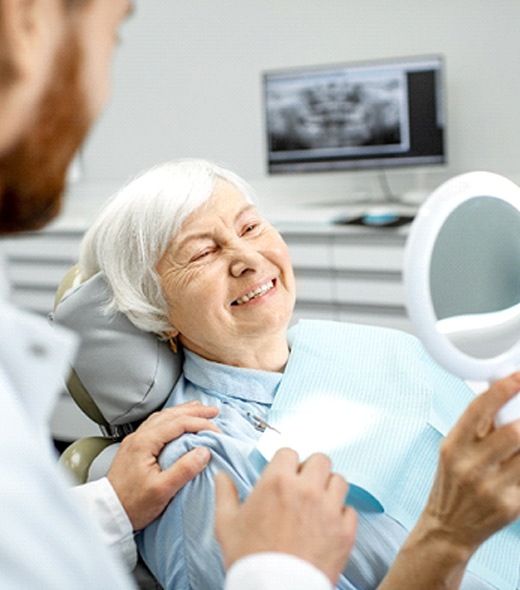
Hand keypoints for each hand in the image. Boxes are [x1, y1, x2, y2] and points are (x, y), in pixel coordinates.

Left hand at [107, 400, 219, 530]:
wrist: (107, 514)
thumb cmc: (132, 505)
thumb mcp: (162, 490)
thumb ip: (184, 469)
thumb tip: (204, 451)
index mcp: (145, 442)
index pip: (178, 423)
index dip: (200, 423)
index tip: (217, 430)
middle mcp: (138, 437)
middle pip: (170, 415)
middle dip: (194, 411)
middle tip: (213, 411)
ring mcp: (135, 441)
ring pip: (162, 417)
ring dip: (183, 412)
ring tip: (199, 410)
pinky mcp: (134, 448)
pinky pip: (156, 424)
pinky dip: (172, 419)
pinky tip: (177, 422)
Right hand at [215, 448, 356, 585]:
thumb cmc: (249, 559)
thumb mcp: (226, 524)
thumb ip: (225, 494)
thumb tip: (221, 476)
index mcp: (277, 481)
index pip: (289, 452)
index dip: (285, 463)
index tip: (284, 474)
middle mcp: (306, 489)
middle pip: (320, 460)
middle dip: (312, 470)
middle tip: (304, 485)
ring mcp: (328, 509)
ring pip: (339, 481)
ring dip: (329, 488)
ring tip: (318, 503)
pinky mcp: (344, 532)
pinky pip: (350, 511)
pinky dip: (341, 516)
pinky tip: (328, 525)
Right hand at [422, 372, 519, 556]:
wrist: (448, 528)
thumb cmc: (451, 484)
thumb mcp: (453, 451)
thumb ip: (476, 428)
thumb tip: (501, 397)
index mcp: (453, 445)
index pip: (479, 409)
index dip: (503, 389)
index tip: (518, 376)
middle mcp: (470, 465)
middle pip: (514, 431)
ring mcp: (492, 487)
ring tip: (519, 441)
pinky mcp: (511, 505)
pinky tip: (519, 461)